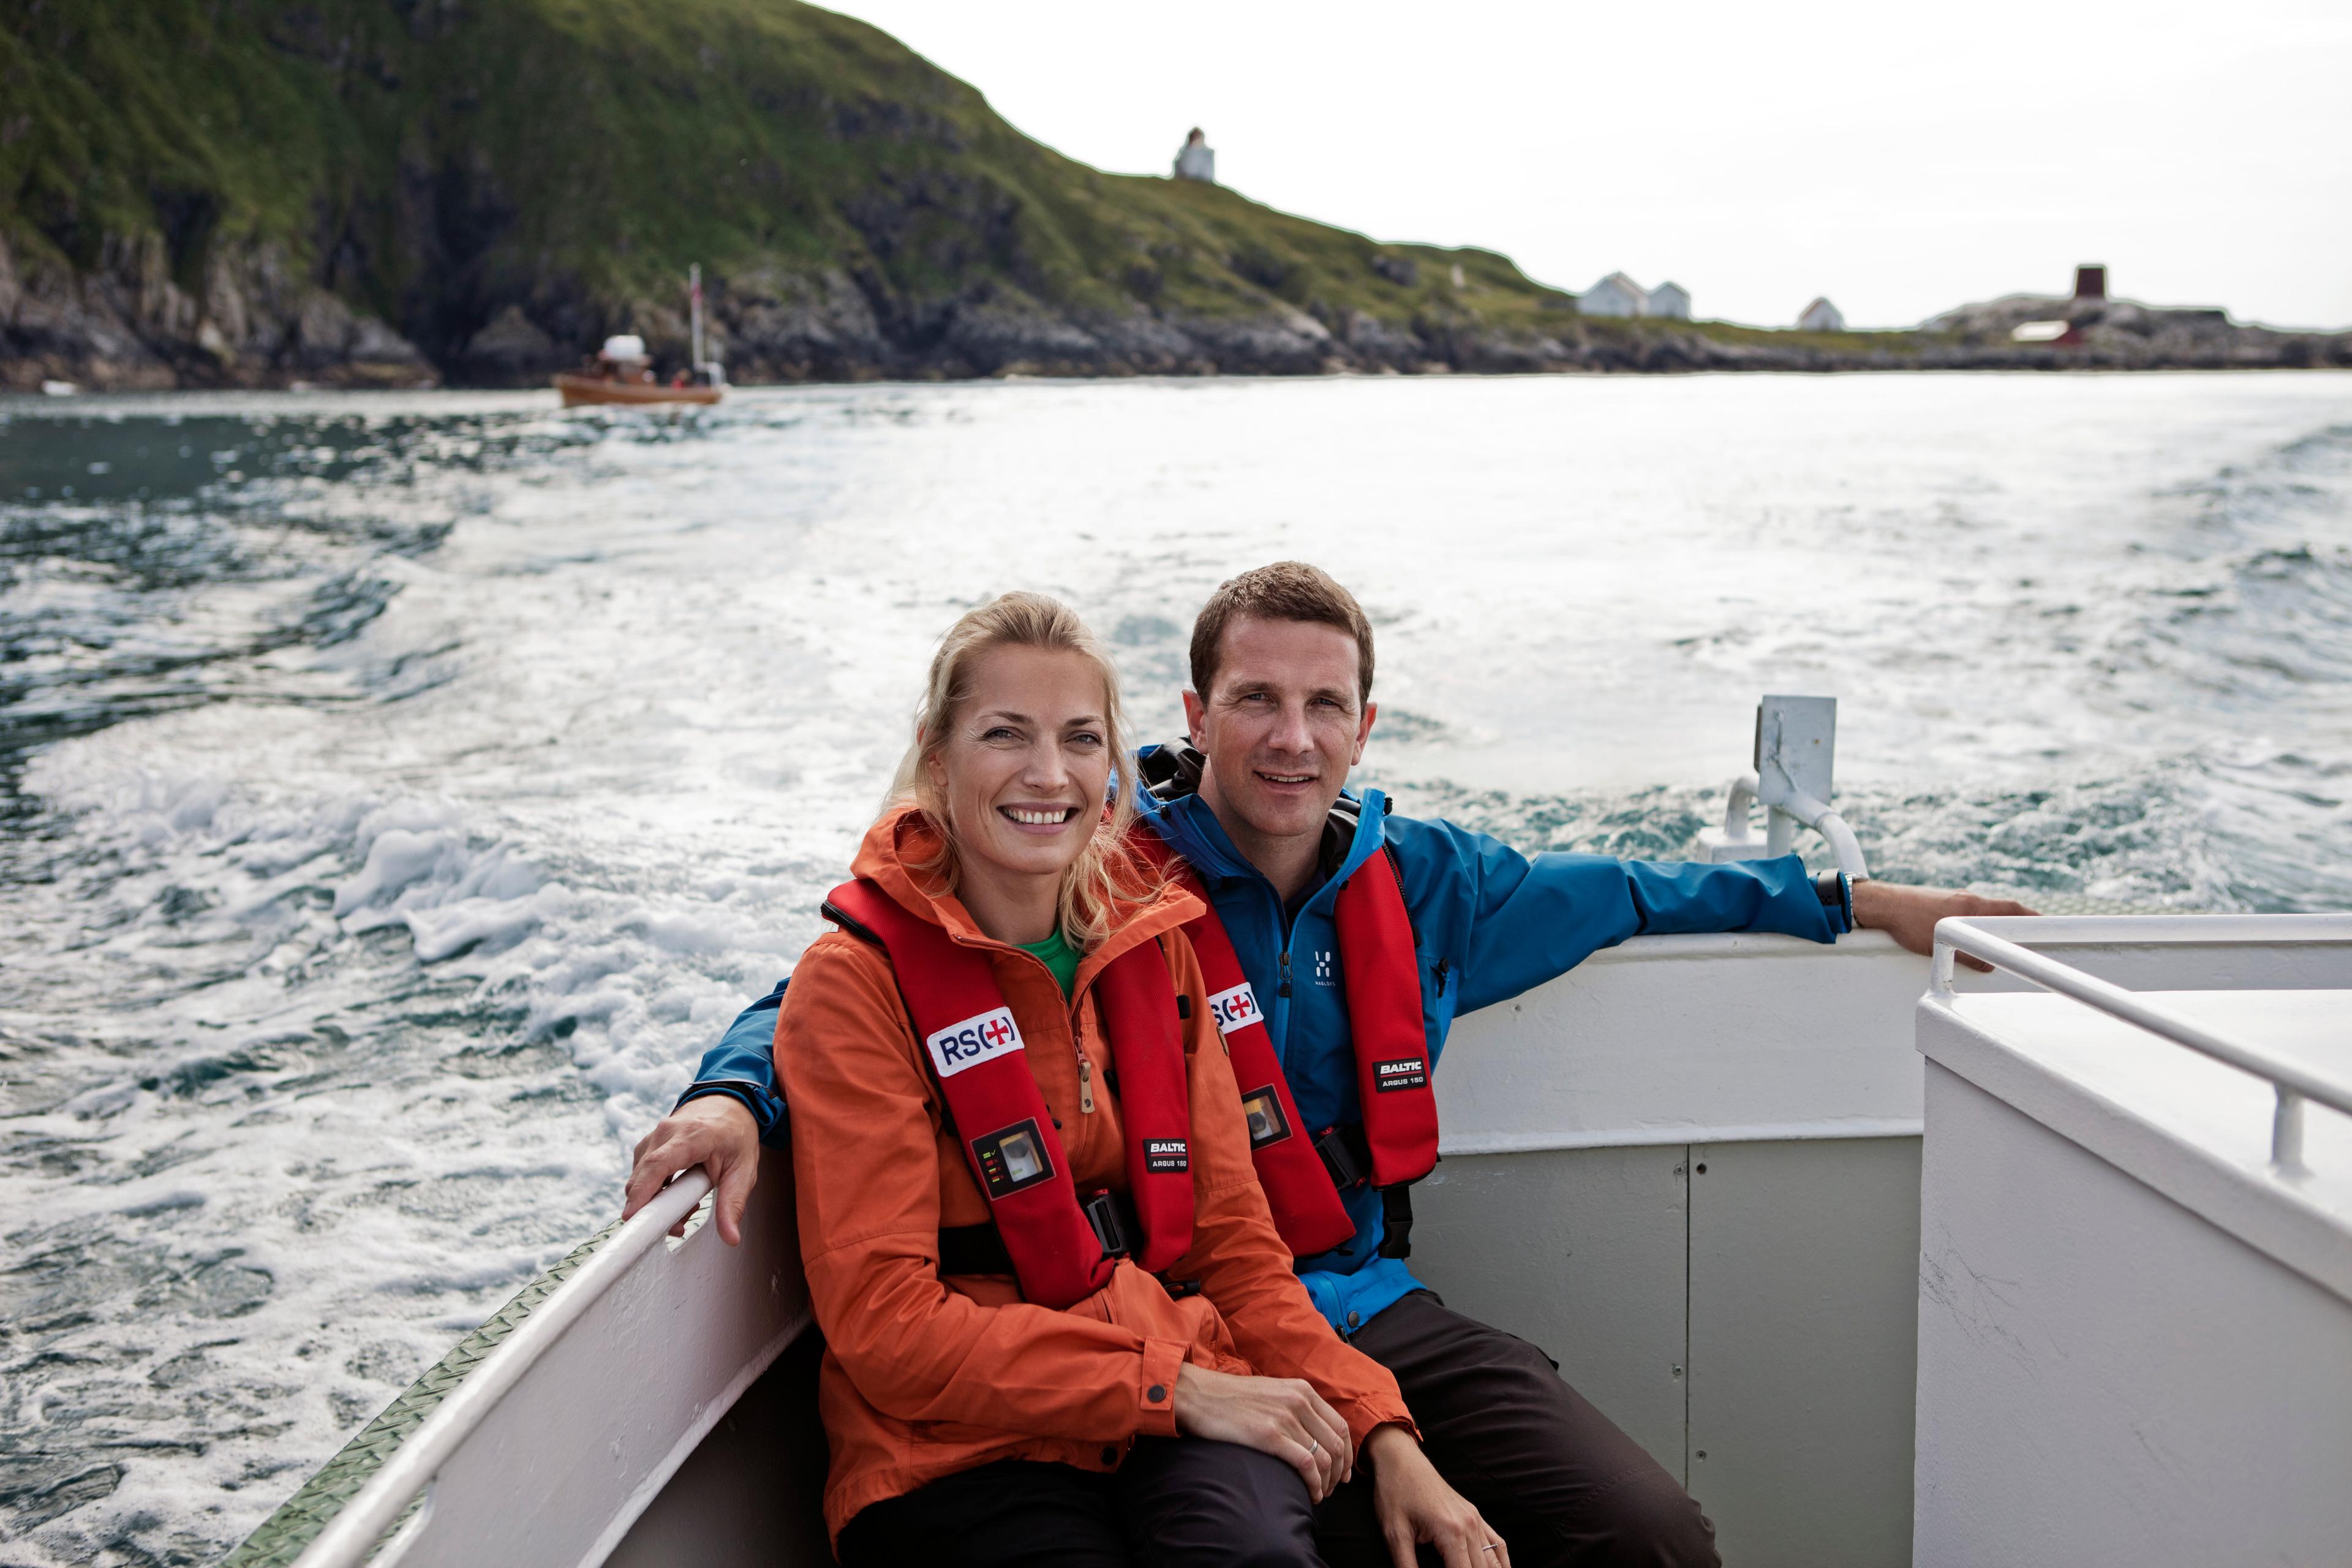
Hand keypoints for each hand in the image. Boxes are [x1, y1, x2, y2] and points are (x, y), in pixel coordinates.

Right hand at [622, 1095, 760, 1243]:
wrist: (729, 1104)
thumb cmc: (736, 1135)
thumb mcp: (744, 1170)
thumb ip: (733, 1205)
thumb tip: (731, 1239)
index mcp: (691, 1136)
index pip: (658, 1165)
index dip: (642, 1192)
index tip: (631, 1217)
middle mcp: (666, 1132)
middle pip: (643, 1176)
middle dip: (653, 1208)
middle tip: (679, 1225)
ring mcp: (654, 1136)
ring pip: (640, 1177)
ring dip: (656, 1199)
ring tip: (688, 1206)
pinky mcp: (649, 1144)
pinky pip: (643, 1172)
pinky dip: (655, 1189)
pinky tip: (677, 1194)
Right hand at [1172, 1362, 1352, 1501]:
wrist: (1199, 1395)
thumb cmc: (1231, 1398)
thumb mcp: (1272, 1392)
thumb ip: (1295, 1406)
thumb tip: (1312, 1433)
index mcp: (1302, 1390)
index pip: (1340, 1426)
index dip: (1347, 1454)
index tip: (1343, 1472)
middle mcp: (1299, 1401)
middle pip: (1336, 1444)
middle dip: (1339, 1472)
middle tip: (1332, 1489)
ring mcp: (1285, 1418)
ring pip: (1324, 1457)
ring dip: (1327, 1482)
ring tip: (1319, 1494)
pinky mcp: (1269, 1435)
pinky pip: (1306, 1465)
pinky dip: (1314, 1484)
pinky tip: (1310, 1494)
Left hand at [1365, 1424, 1506, 1567]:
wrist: (1400, 1459)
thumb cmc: (1394, 1493)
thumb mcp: (1394, 1534)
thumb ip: (1406, 1567)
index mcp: (1451, 1532)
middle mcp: (1469, 1526)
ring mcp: (1475, 1519)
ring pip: (1494, 1561)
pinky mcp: (1474, 1514)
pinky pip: (1498, 1543)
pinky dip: (1502, 1563)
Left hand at [1852, 880, 2037, 970]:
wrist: (1883, 903)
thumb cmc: (1908, 922)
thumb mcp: (1939, 943)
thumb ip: (1967, 955)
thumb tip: (1991, 966)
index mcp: (1971, 906)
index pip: (2011, 910)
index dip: (2032, 918)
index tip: (2050, 925)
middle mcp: (1968, 899)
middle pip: (2004, 908)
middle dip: (2022, 919)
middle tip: (2037, 931)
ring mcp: (1957, 898)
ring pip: (1988, 909)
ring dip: (2001, 920)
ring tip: (2011, 935)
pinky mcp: (1945, 901)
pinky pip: (1973, 910)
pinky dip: (1983, 920)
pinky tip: (1979, 931)